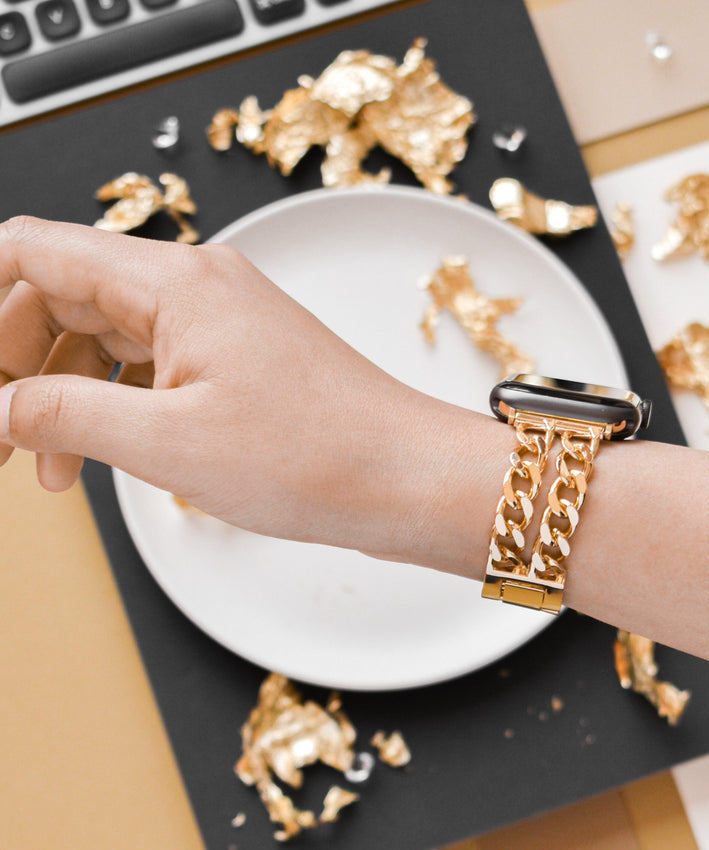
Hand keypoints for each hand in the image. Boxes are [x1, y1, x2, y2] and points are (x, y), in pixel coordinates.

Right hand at [0, 216, 477, 558]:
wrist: (407, 479)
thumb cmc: (319, 456)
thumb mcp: (168, 443)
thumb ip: (62, 416)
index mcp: (176, 281)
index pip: (33, 251)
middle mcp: (198, 287)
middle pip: (63, 295)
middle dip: (16, 363)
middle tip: (1, 433)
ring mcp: (222, 324)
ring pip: (107, 339)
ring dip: (65, 396)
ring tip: (48, 470)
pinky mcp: (240, 362)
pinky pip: (153, 367)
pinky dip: (117, 406)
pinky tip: (105, 456)